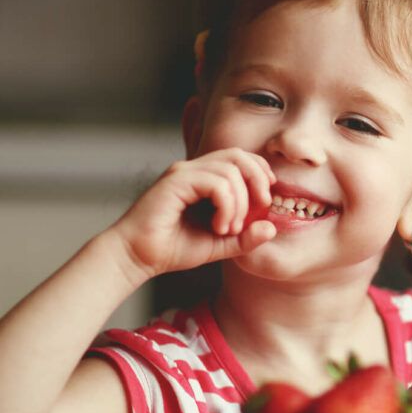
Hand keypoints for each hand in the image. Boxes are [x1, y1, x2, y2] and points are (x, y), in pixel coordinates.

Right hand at [109, 148, 276, 280]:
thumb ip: (245, 238)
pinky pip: (216, 183)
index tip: (266, 200)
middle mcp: (193, 170)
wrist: (137, 257)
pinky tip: (218, 226)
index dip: (260, 172)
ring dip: (239, 203)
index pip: (240, 159)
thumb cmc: (173, 248)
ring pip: (230, 171)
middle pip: (238, 155)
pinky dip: (227, 205)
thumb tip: (272, 228)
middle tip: (260, 207)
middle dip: (258, 179)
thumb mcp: (220, 244)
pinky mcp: (175, 181)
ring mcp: (183, 173)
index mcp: (203, 178)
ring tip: (229, 229)